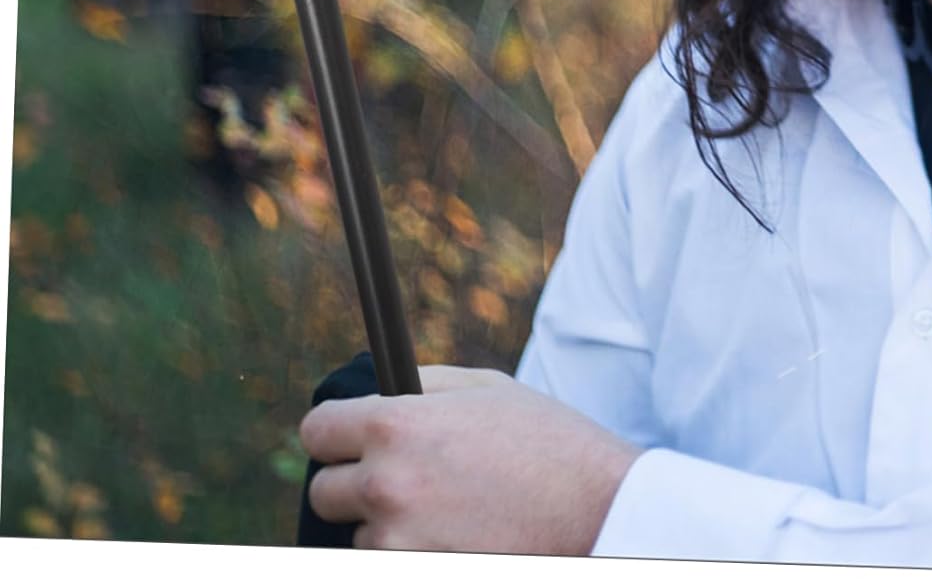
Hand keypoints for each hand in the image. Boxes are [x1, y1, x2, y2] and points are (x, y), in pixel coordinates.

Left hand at [299, 364, 642, 553]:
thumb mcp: (485, 387)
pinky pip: (389, 563)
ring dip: (387, 525)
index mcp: (396, 425)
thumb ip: (423, 385)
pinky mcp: (417, 574)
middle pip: (325, 491)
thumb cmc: (545, 441)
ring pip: (359, 535)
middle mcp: (385, 485)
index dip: (334, 432)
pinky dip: (411, 552)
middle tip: (401, 476)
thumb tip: (381, 389)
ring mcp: (397, 541)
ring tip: (445, 507)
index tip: (347, 438)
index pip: (316, 430)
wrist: (592, 507)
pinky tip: (454, 533)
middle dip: (355, 482)